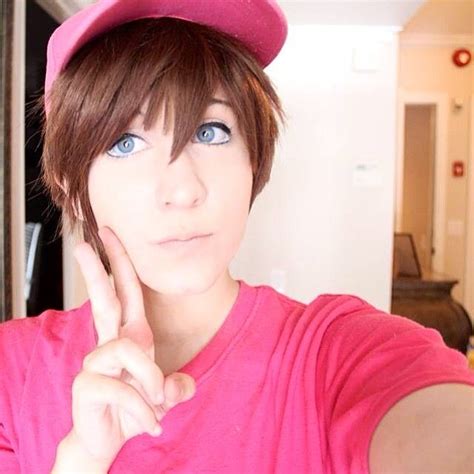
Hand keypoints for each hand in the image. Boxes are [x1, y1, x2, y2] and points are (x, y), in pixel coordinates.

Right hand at [63, 226, 195, 468]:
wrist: (110, 441)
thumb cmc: (136, 408)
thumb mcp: (165, 394)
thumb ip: (179, 387)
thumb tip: (180, 388)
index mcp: (132, 336)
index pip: (126, 292)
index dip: (120, 263)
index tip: (110, 235)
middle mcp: (111, 343)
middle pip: (104, 299)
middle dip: (95, 269)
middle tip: (83, 243)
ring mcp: (96, 363)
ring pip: (128, 351)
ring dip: (150, 381)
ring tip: (155, 404)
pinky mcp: (86, 385)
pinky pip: (124, 389)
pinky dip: (142, 410)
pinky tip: (146, 422)